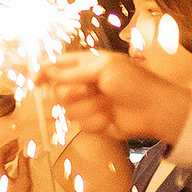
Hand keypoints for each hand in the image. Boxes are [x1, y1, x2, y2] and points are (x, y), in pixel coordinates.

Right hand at [38, 51, 191, 144]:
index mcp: (88, 66)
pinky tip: (111, 118)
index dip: (45, 72)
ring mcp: (89, 104)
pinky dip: (97, 122)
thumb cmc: (134, 83)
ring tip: (109, 105)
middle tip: (89, 90)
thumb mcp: (104, 68)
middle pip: (58, 91)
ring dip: (90, 108)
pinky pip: (81, 125)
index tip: (36, 81)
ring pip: (68, 111)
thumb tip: (47, 72)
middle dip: (72, 93)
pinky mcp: (94, 122)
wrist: (154, 110)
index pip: (58, 66)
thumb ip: (73, 71)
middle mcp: (85, 84)